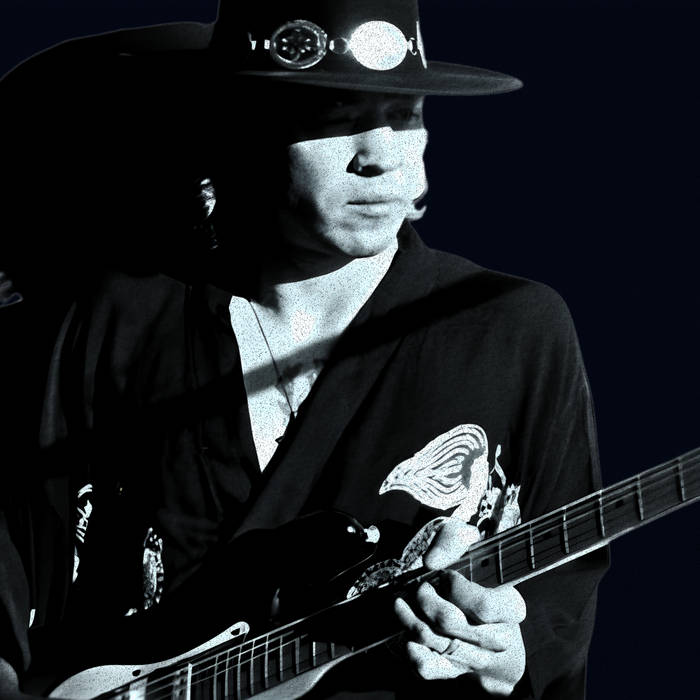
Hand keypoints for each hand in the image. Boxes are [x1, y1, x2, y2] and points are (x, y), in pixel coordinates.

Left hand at [394, 518, 525, 695]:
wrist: (482, 618)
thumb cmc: (474, 574)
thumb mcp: (470, 545)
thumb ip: (453, 540)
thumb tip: (432, 561)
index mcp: (511, 608)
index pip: (483, 605)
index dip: (456, 588)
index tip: (444, 576)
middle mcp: (499, 639)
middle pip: (451, 623)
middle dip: (426, 600)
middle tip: (420, 587)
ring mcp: (477, 659)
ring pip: (435, 642)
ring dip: (411, 620)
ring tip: (402, 604)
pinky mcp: (456, 671)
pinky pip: (429, 667)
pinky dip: (413, 651)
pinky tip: (407, 635)